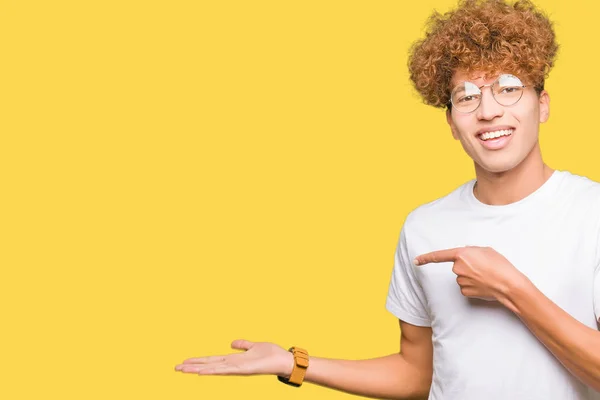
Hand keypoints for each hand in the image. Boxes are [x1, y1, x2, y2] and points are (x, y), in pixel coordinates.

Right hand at [175, 340, 292, 376]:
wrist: (283, 360)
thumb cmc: (271, 354)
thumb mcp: (254, 345)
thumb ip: (243, 345)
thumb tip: (231, 343)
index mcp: (234, 359)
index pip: (212, 360)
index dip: (198, 361)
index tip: (184, 362)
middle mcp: (232, 365)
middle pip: (208, 365)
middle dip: (192, 367)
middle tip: (175, 368)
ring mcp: (236, 368)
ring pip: (212, 369)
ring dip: (197, 369)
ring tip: (182, 369)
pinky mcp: (243, 370)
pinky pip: (225, 370)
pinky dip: (213, 371)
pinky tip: (202, 372)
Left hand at [414, 246, 525, 302]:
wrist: (508, 284)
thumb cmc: (499, 265)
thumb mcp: (485, 250)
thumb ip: (471, 250)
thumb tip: (464, 255)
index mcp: (461, 254)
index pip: (439, 256)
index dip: (426, 258)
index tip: (416, 261)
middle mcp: (458, 268)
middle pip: (457, 266)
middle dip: (467, 266)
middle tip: (483, 267)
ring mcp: (460, 281)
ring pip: (462, 277)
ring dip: (471, 276)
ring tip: (486, 276)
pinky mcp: (465, 292)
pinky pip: (466, 286)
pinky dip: (473, 285)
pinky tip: (484, 284)